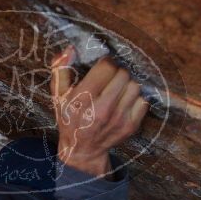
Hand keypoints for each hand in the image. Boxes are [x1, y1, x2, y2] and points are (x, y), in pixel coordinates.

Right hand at [50, 46, 148, 177]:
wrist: (82, 150)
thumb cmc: (70, 119)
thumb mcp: (58, 96)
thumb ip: (60, 70)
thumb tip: (70, 50)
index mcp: (83, 99)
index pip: (107, 66)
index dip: (106, 63)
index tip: (102, 68)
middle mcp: (102, 109)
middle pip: (123, 74)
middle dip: (117, 73)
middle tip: (110, 80)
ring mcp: (119, 119)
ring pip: (135, 86)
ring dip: (127, 85)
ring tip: (117, 91)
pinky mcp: (130, 126)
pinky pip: (142, 101)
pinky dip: (135, 99)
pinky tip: (124, 103)